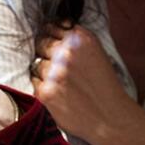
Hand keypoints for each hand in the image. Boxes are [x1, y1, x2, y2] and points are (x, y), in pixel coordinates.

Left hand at [32, 24, 144, 144]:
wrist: (110, 118)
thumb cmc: (104, 85)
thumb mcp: (96, 51)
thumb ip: (74, 36)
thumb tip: (53, 26)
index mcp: (80, 39)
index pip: (51, 27)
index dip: (51, 36)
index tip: (53, 43)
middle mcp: (66, 53)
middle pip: (41, 42)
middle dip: (46, 51)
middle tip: (57, 64)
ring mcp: (54, 72)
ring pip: (36, 62)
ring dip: (44, 70)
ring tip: (61, 81)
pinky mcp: (45, 92)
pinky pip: (34, 81)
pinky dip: (42, 85)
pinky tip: (58, 92)